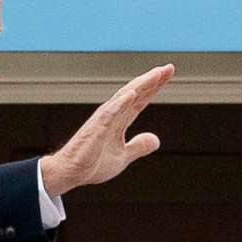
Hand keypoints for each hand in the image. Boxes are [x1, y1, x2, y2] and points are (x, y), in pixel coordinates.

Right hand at [41, 64, 172, 196]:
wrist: (72, 173)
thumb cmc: (92, 163)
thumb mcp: (123, 156)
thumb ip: (139, 146)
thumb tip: (156, 140)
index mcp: (120, 120)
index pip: (141, 99)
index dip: (155, 87)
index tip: (167, 74)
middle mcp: (113, 114)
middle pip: (136, 92)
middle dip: (152, 79)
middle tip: (169, 67)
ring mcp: (104, 119)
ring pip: (125, 96)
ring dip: (141, 85)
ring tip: (156, 74)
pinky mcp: (96, 128)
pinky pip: (109, 113)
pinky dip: (121, 102)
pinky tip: (132, 94)